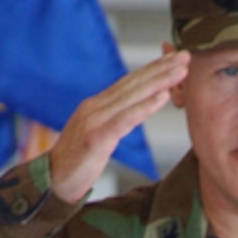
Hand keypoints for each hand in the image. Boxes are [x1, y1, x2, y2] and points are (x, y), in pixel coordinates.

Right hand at [48, 51, 190, 202]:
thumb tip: (130, 115)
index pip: (128, 83)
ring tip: (181, 71)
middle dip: (161, 68)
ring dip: (159, 82)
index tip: (174, 58)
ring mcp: (94, 120)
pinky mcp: (96, 138)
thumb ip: (111, 123)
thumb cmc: (75, 164)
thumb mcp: (96, 138)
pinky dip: (145, 106)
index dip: (152, 69)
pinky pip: (125, 119)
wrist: (51, 183)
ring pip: (132, 96)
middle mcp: (95, 107)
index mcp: (96, 106)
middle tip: (186, 55)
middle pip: (133, 83)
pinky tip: (163, 97)